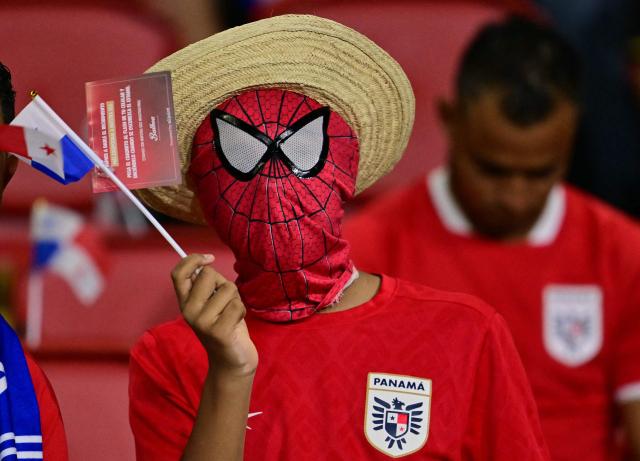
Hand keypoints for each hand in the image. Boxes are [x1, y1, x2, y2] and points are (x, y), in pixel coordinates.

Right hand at [172, 254, 257, 376]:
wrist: (232, 361)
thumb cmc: (226, 326)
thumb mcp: (212, 302)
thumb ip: (207, 285)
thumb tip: (205, 263)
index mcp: (185, 302)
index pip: (177, 273)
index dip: (192, 259)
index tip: (208, 258)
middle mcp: (188, 311)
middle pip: (208, 274)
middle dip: (224, 282)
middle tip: (226, 302)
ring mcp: (202, 322)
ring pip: (228, 288)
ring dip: (236, 299)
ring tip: (232, 315)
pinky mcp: (218, 331)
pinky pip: (237, 305)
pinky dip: (242, 311)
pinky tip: (236, 324)